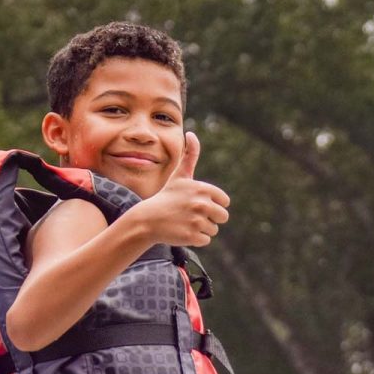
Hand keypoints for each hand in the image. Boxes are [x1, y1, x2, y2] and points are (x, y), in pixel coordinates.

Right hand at [135, 132, 229, 246]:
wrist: (148, 219)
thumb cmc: (167, 196)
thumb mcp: (179, 176)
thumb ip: (190, 156)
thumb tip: (191, 134)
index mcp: (203, 189)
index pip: (225, 202)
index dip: (213, 205)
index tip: (198, 204)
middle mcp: (202, 204)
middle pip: (223, 217)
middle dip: (210, 218)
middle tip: (192, 215)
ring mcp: (197, 220)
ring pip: (214, 229)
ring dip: (202, 228)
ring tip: (186, 223)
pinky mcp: (192, 235)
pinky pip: (205, 240)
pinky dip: (196, 238)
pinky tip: (183, 231)